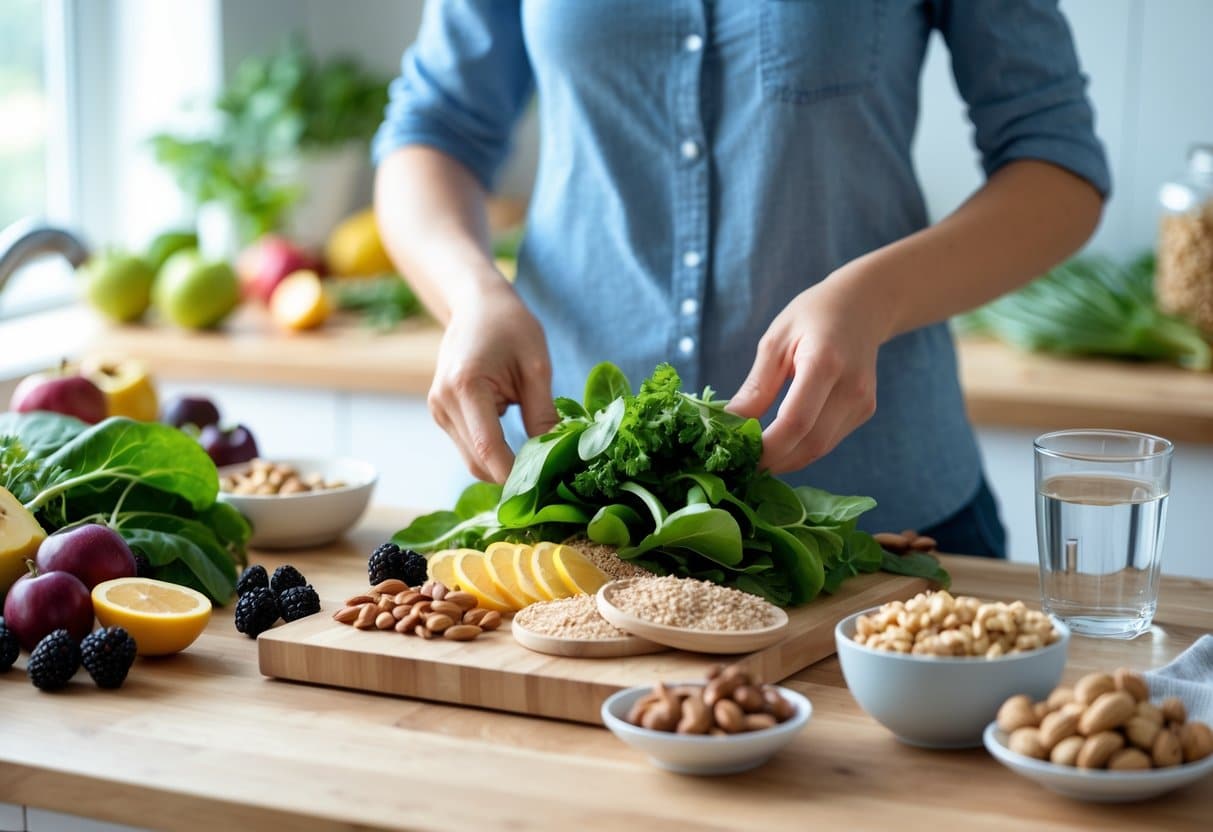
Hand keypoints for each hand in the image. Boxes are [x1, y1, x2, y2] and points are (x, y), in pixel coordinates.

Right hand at [428, 281, 557, 481]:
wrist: (476, 305)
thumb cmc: (510, 326)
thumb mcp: (536, 367)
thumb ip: (543, 413)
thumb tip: (556, 454)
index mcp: (466, 387)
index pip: (489, 448)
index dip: (515, 476)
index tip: (545, 491)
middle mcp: (444, 403)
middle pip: (477, 462)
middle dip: (511, 477)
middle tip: (550, 483)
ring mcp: (438, 410)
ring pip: (472, 460)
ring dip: (502, 467)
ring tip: (538, 466)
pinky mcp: (442, 413)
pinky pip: (469, 446)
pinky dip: (493, 453)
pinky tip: (519, 448)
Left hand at [727, 269, 887, 472]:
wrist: (863, 305)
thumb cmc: (812, 316)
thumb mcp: (775, 341)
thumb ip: (756, 386)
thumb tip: (729, 423)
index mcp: (825, 363)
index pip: (796, 421)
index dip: (767, 448)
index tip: (739, 456)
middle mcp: (851, 387)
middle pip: (811, 443)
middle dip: (774, 461)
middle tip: (742, 465)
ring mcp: (863, 401)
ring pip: (821, 448)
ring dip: (787, 460)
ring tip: (756, 458)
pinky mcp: (865, 411)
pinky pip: (829, 440)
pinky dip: (802, 448)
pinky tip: (781, 444)